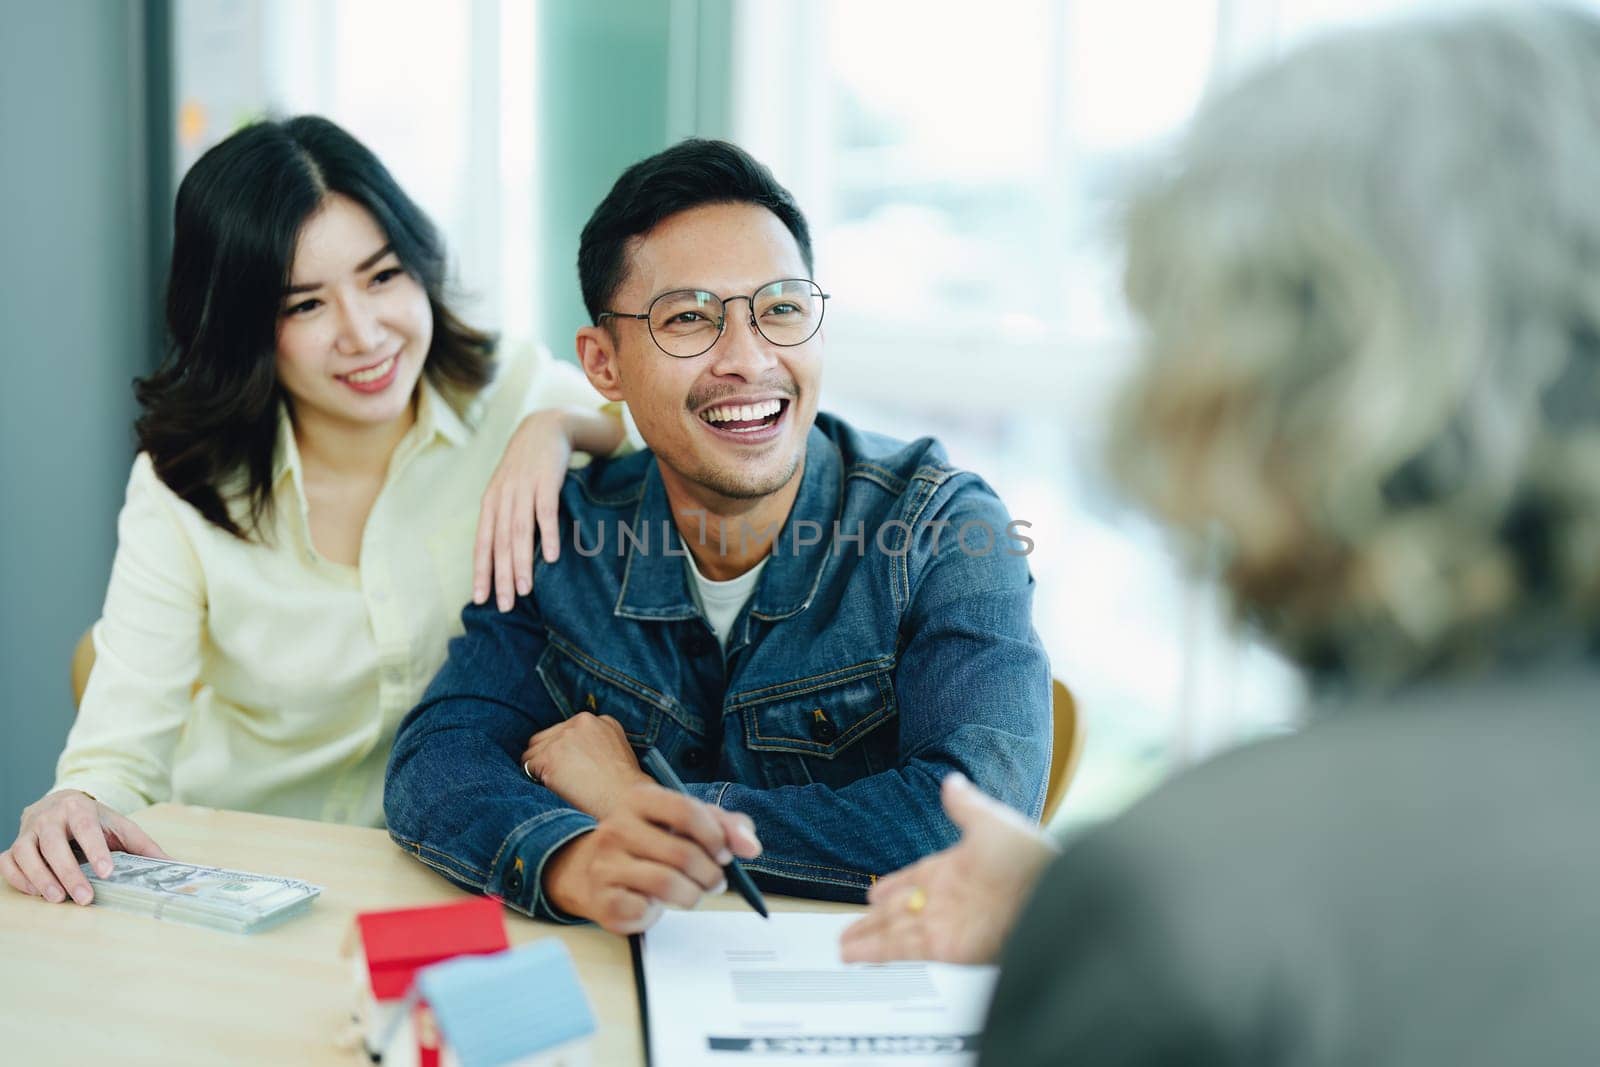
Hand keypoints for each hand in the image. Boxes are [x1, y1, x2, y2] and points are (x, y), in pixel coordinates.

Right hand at [1, 789, 171, 904]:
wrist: (60, 803)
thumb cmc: (94, 820)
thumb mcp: (119, 826)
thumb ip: (143, 845)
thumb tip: (171, 864)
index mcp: (79, 807)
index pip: (86, 827)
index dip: (95, 850)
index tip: (107, 872)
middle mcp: (49, 817)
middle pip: (54, 845)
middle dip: (69, 873)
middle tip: (85, 897)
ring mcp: (28, 831)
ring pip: (26, 854)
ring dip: (40, 878)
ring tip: (58, 898)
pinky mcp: (14, 846)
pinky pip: (8, 863)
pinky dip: (19, 879)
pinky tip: (37, 892)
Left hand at [473, 409, 574, 611]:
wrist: (544, 428)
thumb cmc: (526, 466)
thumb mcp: (508, 489)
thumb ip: (504, 517)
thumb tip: (503, 555)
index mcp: (490, 503)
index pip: (482, 543)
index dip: (481, 571)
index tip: (480, 599)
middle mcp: (502, 498)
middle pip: (500, 543)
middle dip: (501, 576)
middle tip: (504, 605)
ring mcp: (523, 489)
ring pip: (519, 532)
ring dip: (521, 563)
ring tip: (524, 590)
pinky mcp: (546, 482)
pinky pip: (546, 513)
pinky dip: (548, 535)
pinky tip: (552, 557)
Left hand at [522, 713, 651, 819]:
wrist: (625, 804)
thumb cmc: (625, 791)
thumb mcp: (619, 755)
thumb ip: (596, 746)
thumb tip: (570, 756)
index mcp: (601, 721)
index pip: (566, 730)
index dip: (565, 752)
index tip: (571, 768)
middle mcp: (582, 722)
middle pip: (547, 737)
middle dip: (549, 757)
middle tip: (562, 780)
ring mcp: (564, 738)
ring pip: (533, 750)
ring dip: (540, 768)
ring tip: (560, 786)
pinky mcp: (550, 755)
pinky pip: (528, 766)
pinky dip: (535, 780)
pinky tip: (554, 790)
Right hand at [542, 781, 761, 934]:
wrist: (596, 872)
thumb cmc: (653, 845)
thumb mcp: (689, 825)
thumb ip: (726, 827)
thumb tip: (751, 847)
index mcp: (639, 799)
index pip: (686, 811)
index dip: (715, 836)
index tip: (725, 854)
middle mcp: (616, 826)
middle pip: (682, 853)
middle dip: (711, 874)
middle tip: (716, 882)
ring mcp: (605, 863)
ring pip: (666, 883)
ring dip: (693, 895)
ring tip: (694, 894)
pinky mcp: (602, 898)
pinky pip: (643, 908)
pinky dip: (659, 911)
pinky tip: (655, 904)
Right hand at [839, 773, 1057, 964]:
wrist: (1052, 897)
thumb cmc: (1029, 859)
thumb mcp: (993, 822)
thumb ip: (967, 806)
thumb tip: (953, 782)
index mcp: (956, 870)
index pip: (915, 881)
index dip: (894, 887)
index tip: (873, 895)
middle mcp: (947, 901)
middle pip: (900, 913)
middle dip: (873, 922)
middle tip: (849, 929)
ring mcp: (946, 926)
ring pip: (896, 934)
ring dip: (868, 940)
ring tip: (842, 947)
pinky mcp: (947, 949)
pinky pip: (904, 951)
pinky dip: (878, 953)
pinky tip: (858, 954)